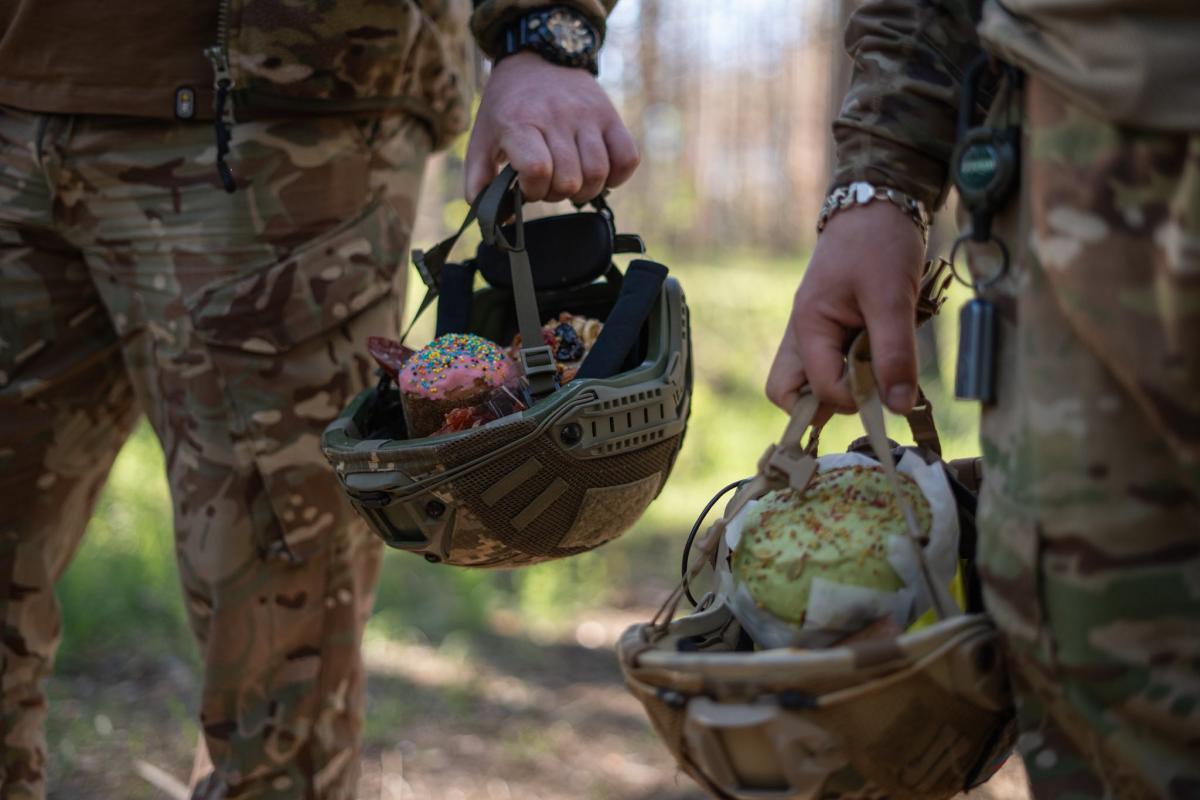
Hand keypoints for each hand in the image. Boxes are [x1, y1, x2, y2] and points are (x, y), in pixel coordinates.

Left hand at [465, 52, 639, 202]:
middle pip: (569, 179)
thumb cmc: (507, 108)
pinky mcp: (610, 116)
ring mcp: (587, 116)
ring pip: (598, 173)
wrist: (537, 59)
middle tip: (549, 183)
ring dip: (585, 190)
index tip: (528, 186)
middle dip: (557, 193)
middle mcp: (556, 117)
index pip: (537, 170)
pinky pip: (627, 157)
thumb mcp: (482, 138)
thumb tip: (488, 217)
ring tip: (572, 181)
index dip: (534, 190)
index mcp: (519, 123)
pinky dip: (617, 176)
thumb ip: (478, 180)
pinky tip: (601, 174)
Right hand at [765, 202, 924, 414]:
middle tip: (867, 391)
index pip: (818, 390)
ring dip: (839, 388)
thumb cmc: (880, 243)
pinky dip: (849, 372)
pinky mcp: (827, 330)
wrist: (877, 203)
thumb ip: (894, 354)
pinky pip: (826, 366)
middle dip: (825, 404)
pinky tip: (876, 357)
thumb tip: (897, 408)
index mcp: (807, 325)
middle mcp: (800, 334)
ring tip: (875, 371)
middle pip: (787, 393)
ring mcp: (811, 333)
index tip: (889, 389)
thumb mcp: (893, 298)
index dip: (855, 399)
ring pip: (805, 383)